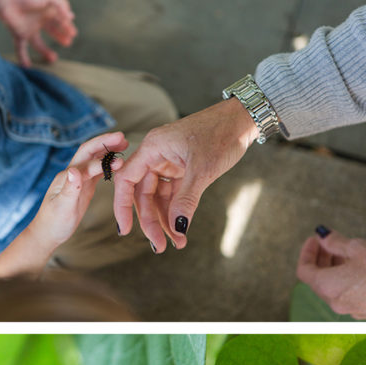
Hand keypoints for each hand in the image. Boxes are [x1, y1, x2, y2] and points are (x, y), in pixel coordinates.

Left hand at [0, 0, 76, 66]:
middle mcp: (38, 20)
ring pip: (38, 43)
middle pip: (51, 31)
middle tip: (68, 43)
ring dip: (45, 51)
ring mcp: (29, 28)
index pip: (60, 20)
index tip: (73, 34)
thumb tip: (71, 17)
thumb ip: (61, 5)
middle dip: (60, 36)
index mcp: (47, 10)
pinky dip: (23, 57)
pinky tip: (27, 66)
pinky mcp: (19, 34)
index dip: (67, 27)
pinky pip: (21, 48)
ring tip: (53, 59)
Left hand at [0, 132, 125, 277]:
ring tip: (124, 144)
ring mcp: (78, 180)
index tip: (119, 159)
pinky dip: (108, 165)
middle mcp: (72, 174)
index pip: (86, 161)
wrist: (47, 234)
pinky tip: (118, 162)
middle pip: (89, 152)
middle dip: (105, 143)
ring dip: (108, 151)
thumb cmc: (53, 223)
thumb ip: (69, 189)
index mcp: (66, 177)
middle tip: (123, 137)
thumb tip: (74, 170)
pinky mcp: (84, 187)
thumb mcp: (62, 207)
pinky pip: (97, 172)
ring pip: (94, 160)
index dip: (102, 158)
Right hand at [113, 98, 258, 251]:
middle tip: (160, 245)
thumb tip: (176, 227)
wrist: (243, 119)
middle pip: (143, 195)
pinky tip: (181, 227)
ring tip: (177, 242)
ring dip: (166, 220)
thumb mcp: (203, 170)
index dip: (122, 207)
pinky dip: (177, 211)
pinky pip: (172, 194)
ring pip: (158, 198)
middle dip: (151, 221)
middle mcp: (155, 155)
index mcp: (152, 148)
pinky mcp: (181, 169)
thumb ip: (185, 200)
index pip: (126, 181)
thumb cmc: (221, 134)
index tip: (124, 230)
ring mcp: (168, 163)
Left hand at [296, 229, 365, 319]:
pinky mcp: (364, 311)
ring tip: (347, 253)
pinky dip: (347, 279)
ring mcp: (349, 308)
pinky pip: (347, 293)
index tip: (314, 240)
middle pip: (317, 279)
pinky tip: (361, 268)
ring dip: (335, 268)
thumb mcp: (358, 249)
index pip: (304, 270)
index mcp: (326, 286)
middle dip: (322, 259)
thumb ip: (336, 242)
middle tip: (329, 244)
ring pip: (333, 286)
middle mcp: (333, 301)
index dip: (307, 253)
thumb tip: (323, 236)